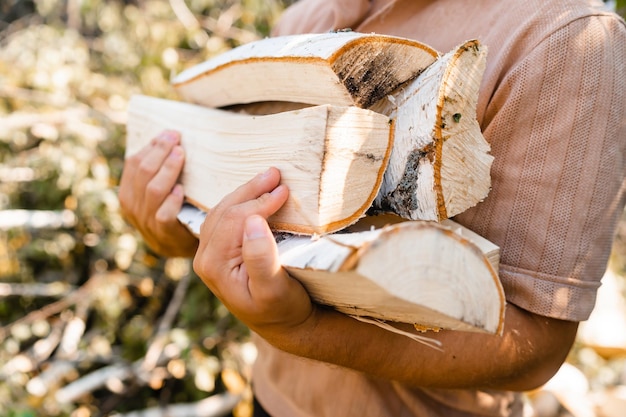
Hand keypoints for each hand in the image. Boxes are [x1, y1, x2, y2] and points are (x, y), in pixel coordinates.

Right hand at [119, 130, 197, 256]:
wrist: (178, 245)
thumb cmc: (171, 210)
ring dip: (168, 170)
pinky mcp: (163, 233)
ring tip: (181, 155)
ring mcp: (146, 221)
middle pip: (143, 172)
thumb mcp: (157, 191)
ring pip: (153, 190)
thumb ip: (156, 170)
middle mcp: (133, 206)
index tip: (169, 133)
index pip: (134, 163)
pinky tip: (181, 190)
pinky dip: (172, 201)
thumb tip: (167, 136)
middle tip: (177, 139)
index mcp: (127, 192)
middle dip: (161, 151)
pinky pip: (164, 215)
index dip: (152, 145)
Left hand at [192, 167, 314, 343]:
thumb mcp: (274, 287)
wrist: (283, 325)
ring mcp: (209, 256)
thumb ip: (261, 257)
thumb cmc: (284, 309)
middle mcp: (205, 259)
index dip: (259, 201)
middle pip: (224, 211)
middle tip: (276, 172)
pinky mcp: (220, 253)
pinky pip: (226, 219)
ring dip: (246, 193)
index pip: (234, 220)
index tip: (285, 189)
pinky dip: (242, 203)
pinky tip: (258, 195)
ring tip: (270, 177)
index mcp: (214, 265)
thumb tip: (253, 221)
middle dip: (251, 190)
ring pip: (222, 212)